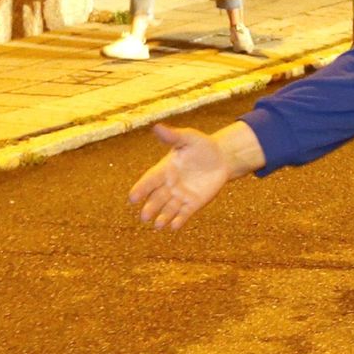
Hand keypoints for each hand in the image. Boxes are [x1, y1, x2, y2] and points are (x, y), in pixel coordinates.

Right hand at [128, 121, 260, 229]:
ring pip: (169, 208)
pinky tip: (174, 226)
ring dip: (163, 217)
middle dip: (150, 208)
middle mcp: (170, 185)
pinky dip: (179, 219)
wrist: (222, 157)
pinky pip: (185, 213)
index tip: (132, 198)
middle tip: (144, 217)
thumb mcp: (189, 138)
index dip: (141, 189)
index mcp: (164, 169)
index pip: (150, 180)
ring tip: (158, 225)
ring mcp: (181, 195)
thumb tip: (157, 127)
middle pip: (157, 198)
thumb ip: (173, 136)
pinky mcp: (194, 203)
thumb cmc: (202, 145)